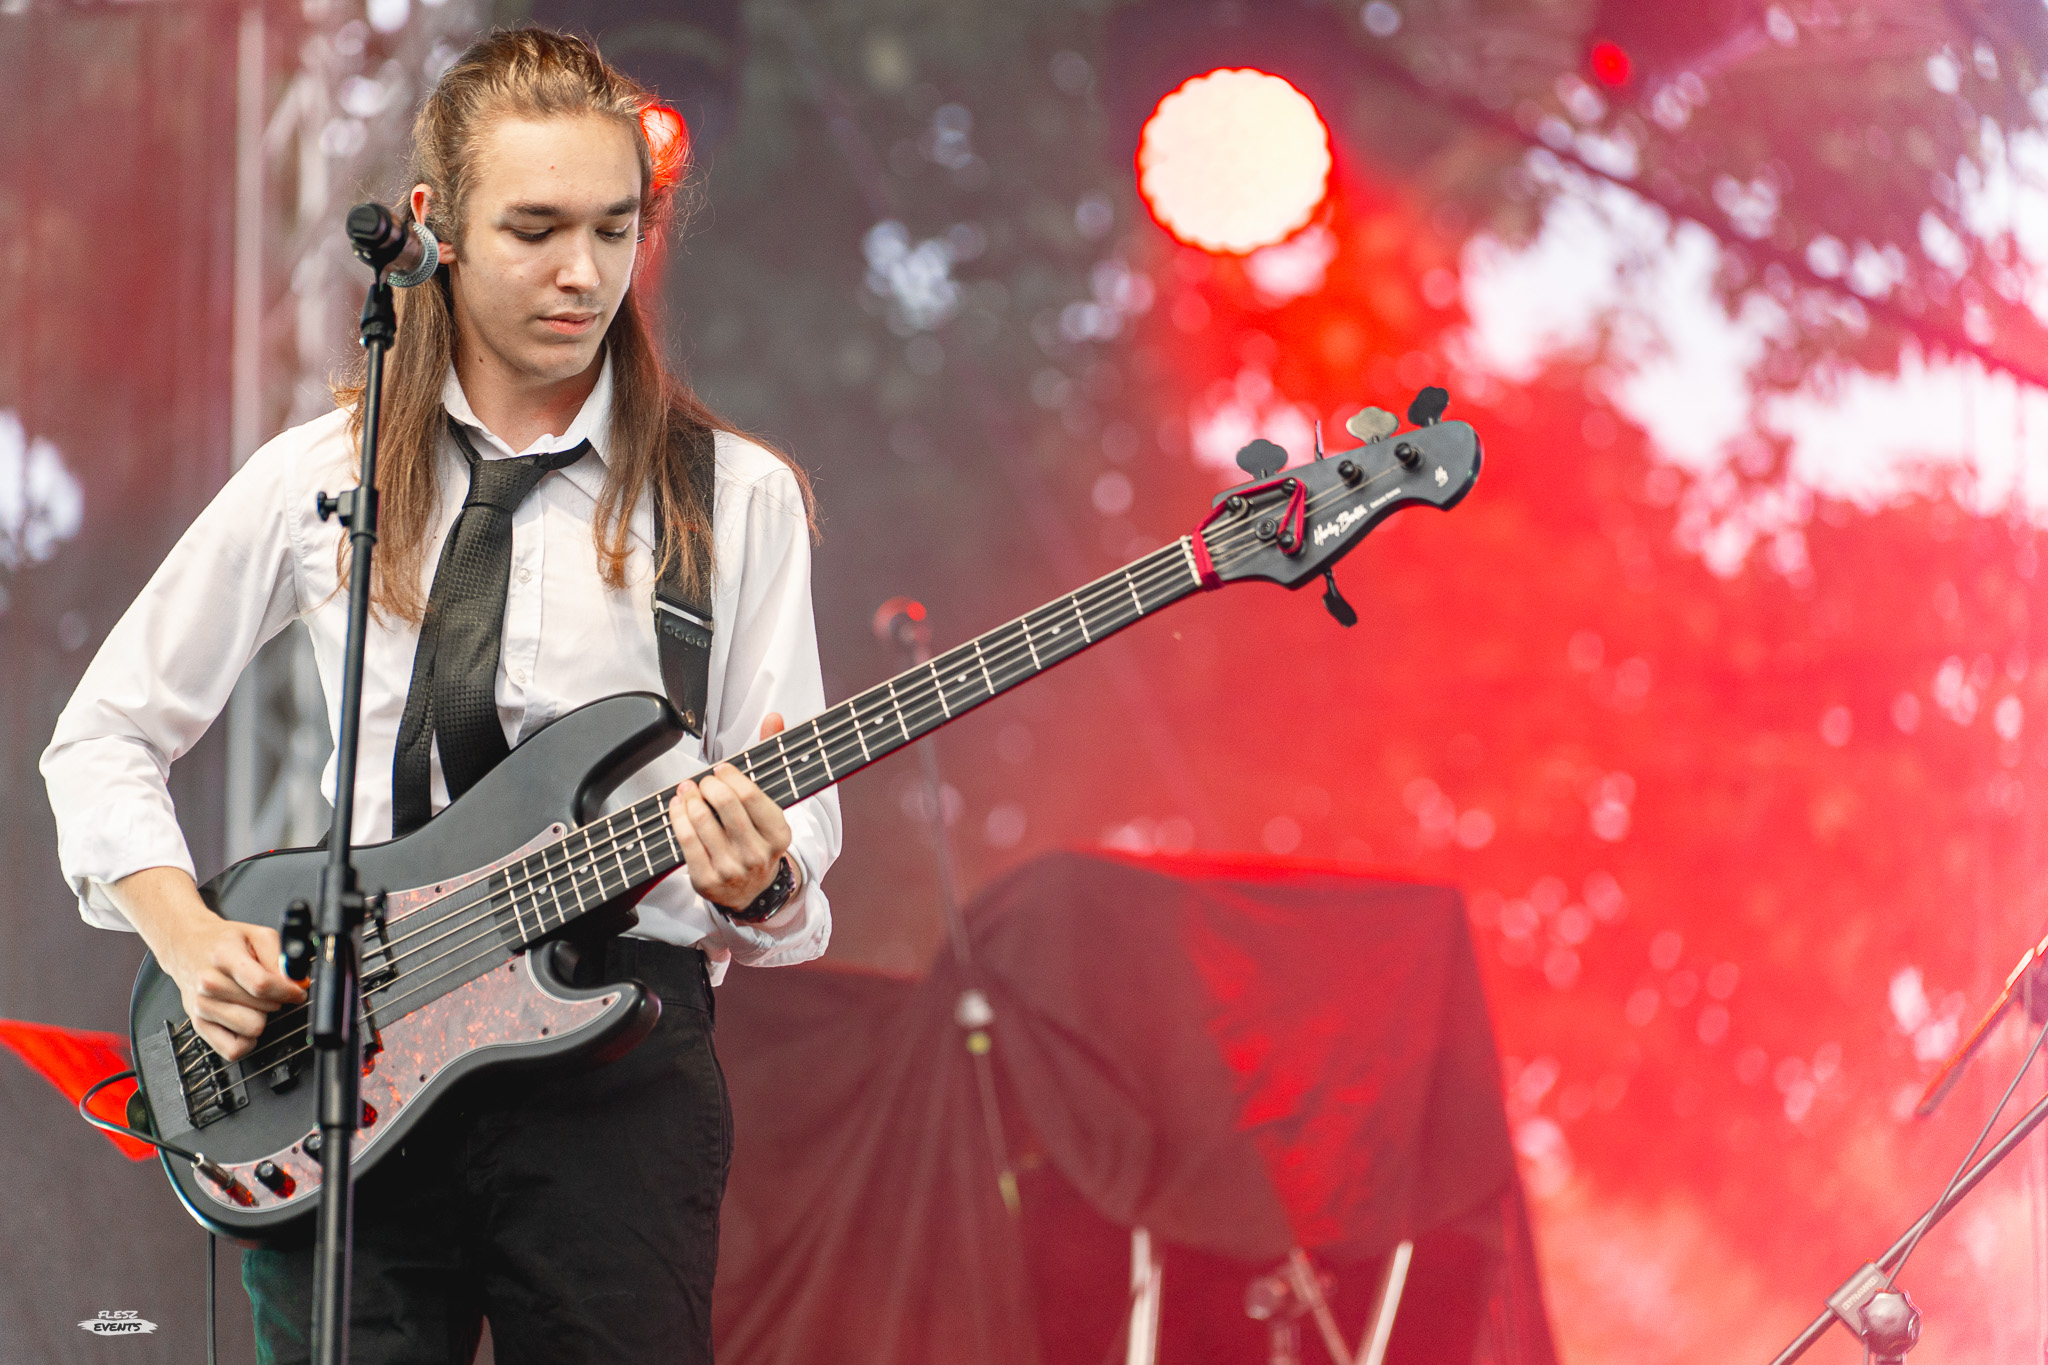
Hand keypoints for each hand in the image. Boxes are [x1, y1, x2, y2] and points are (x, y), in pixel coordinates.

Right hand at [110, 867, 305, 1060]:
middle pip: (260, 1009)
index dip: (287, 991)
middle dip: (275, 1000)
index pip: (261, 985)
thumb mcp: (258, 935)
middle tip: (269, 990)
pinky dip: (247, 1040)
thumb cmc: (224, 942)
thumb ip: (279, 957)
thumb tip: (295, 981)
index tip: (297, 991)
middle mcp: (208, 984)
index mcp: (223, 956)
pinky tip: (247, 1021)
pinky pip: (233, 1049)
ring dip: (261, 1017)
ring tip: (254, 1002)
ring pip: (251, 1029)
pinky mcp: (199, 1025)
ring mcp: (201, 1007)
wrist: (188, 947)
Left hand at [669, 713, 795, 912]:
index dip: (730, 776)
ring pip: (702, 822)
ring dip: (689, 798)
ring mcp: (732, 869)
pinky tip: (677, 807)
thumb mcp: (771, 804)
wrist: (753, 892)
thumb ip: (771, 758)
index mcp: (780, 833)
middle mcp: (758, 853)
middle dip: (708, 785)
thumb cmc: (759, 838)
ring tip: (686, 789)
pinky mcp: (707, 880)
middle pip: (726, 805)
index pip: (750, 796)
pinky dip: (677, 817)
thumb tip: (774, 717)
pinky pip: (686, 840)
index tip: (720, 769)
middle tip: (703, 780)